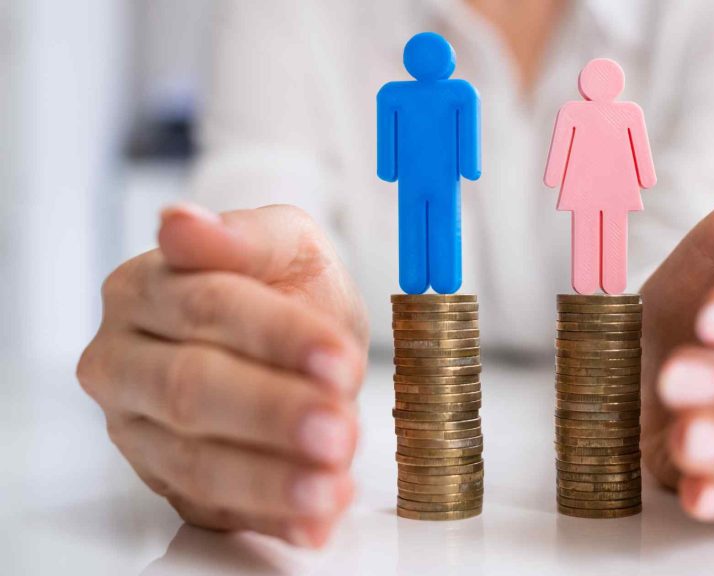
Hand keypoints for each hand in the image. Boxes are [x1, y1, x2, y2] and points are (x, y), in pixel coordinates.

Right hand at [77, 203, 367, 546]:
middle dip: (271, 412)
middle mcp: (125, 362)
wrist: (291, 339)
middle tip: (336, 429)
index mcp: (143, 290)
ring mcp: (139, 431)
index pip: (208, 308)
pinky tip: (315, 520)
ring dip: (269, 479)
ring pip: (194, 461)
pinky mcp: (169, 483)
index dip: (277, 336)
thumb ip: (243, 236)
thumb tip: (181, 223)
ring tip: (331, 485)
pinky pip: (214, 509)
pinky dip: (270, 518)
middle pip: (191, 389)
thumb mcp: (284, 243)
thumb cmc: (281, 285)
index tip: (338, 356)